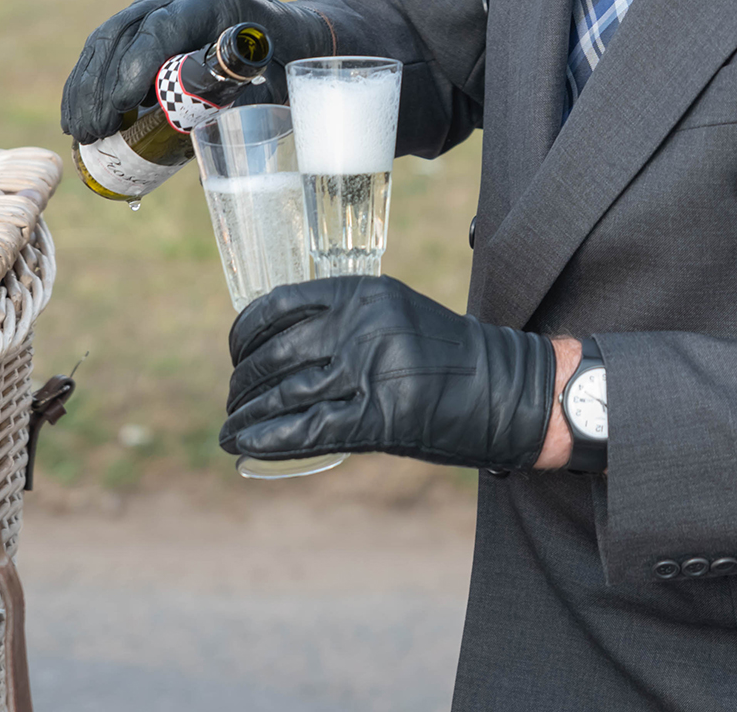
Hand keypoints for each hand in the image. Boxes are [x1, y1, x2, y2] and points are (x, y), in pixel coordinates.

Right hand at [59, 0, 334, 139]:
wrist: (288, 32)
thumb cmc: (284, 62)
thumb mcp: (270, 85)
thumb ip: (239, 116)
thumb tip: (204, 171)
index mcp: (214, 0)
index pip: (162, 28)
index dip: (134, 67)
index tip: (120, 109)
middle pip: (124, 32)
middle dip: (100, 87)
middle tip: (93, 134)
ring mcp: (157, 0)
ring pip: (107, 38)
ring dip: (86, 86)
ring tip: (79, 132)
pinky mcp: (144, 15)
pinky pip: (106, 44)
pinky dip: (88, 79)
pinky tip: (77, 113)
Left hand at [222, 276, 556, 470]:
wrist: (504, 390)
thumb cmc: (446, 357)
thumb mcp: (393, 316)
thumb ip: (343, 324)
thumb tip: (278, 350)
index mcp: (361, 292)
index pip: (278, 305)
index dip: (244, 334)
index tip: (237, 353)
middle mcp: (361, 324)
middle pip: (275, 354)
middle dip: (243, 383)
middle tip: (234, 401)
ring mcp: (369, 369)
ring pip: (284, 393)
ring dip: (248, 415)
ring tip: (231, 429)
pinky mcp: (378, 415)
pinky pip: (306, 428)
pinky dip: (268, 439)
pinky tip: (245, 445)